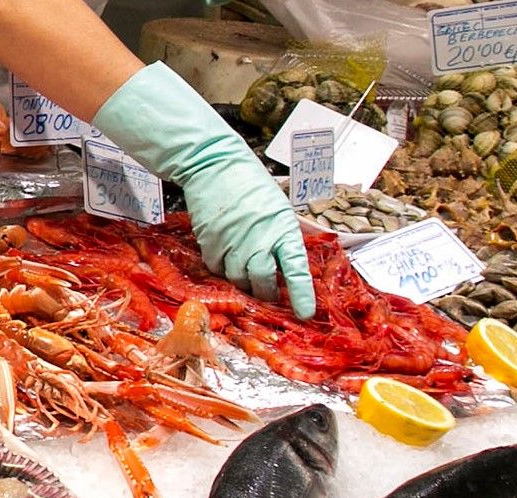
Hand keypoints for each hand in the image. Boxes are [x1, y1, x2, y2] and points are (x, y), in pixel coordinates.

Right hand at [91, 63, 316, 318]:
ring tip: (242, 270)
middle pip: (263, 281)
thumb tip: (283, 264)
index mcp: (283, 229)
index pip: (296, 269)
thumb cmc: (250, 183)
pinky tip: (224, 255)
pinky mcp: (211, 244)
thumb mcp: (276, 207)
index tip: (305, 313)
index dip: (301, 294)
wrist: (214, 166)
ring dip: (241, 280)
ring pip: (238, 278)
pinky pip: (217, 268)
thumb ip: (280, 236)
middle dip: (265, 292)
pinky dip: (221, 267)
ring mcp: (234, 244)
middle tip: (265, 294)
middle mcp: (259, 241)